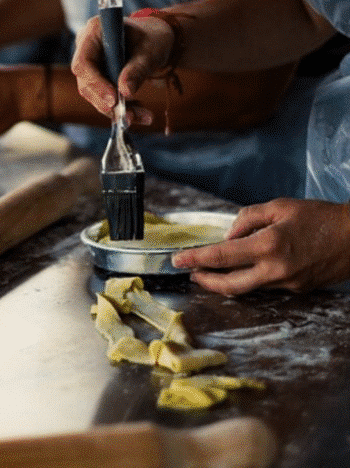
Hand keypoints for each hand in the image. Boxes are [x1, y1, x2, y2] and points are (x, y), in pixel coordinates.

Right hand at [70, 14, 175, 126]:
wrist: (155, 42)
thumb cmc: (153, 39)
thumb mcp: (150, 51)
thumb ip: (137, 69)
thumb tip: (125, 92)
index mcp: (94, 32)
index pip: (83, 63)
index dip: (95, 84)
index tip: (113, 100)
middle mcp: (86, 48)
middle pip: (86, 83)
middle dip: (107, 103)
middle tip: (129, 116)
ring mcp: (90, 66)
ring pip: (94, 95)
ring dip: (117, 110)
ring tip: (144, 116)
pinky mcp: (96, 80)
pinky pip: (103, 99)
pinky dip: (122, 109)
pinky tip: (141, 114)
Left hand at [172, 199, 349, 294]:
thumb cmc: (319, 217)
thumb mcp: (279, 207)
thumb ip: (247, 219)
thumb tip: (228, 237)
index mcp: (268, 245)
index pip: (221, 256)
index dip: (196, 259)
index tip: (178, 260)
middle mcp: (276, 269)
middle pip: (229, 285)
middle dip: (205, 280)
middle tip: (191, 272)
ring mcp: (287, 284)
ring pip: (247, 288)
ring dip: (225, 281)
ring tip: (211, 271)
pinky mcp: (296, 290)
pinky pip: (265, 286)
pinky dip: (249, 279)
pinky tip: (242, 269)